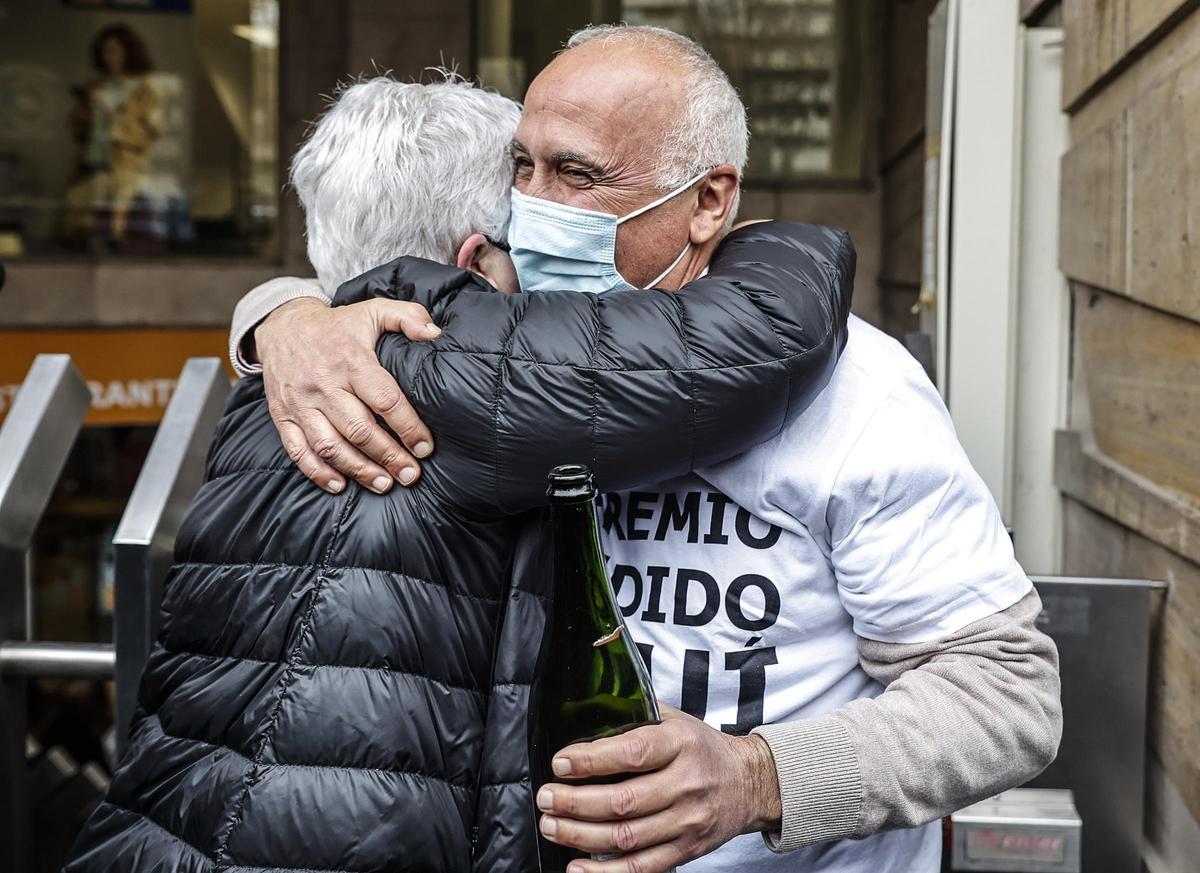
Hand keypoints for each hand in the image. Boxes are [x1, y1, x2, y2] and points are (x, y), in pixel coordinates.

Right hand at [255, 297, 440, 493]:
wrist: (282, 325)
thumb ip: (408, 316)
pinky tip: (340, 485)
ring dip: (358, 470)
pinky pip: (298, 451)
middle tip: (411, 475)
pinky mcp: (283, 416)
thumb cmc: (338, 325)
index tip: (425, 447)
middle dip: (388, 456)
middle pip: (359, 429)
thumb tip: (435, 334)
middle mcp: (324, 384)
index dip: (408, 426)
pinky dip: (318, 472)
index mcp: (351, 360)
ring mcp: (301, 403)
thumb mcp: (374, 310)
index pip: (384, 400)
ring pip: (330, 446)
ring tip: (385, 485)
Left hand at [535, 705, 781, 872]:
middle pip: (623, 802)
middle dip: (575, 802)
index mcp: (682, 745)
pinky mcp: (685, 851)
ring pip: (627, 837)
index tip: (561, 762)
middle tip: (546, 797)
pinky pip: (641, 868)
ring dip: (581, 835)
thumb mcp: (676, 719)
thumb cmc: (703, 748)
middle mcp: (687, 785)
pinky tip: (577, 866)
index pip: (632, 753)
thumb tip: (586, 709)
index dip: (592, 760)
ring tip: (551, 825)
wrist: (749, 784)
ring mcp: (687, 823)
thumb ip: (636, 714)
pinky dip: (605, 871)